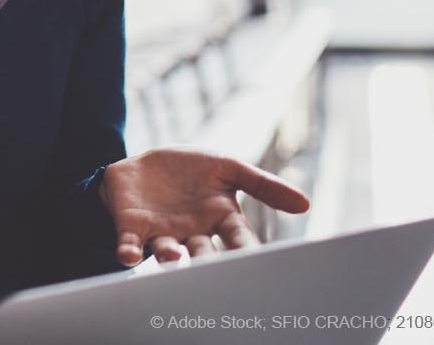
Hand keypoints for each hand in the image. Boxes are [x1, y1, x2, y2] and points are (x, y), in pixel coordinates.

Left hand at [98, 147, 309, 265]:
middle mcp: (192, 232)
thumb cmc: (190, 170)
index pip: (237, 237)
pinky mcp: (133, 227)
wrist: (145, 164)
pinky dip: (128, 252)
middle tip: (213, 269)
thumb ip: (262, 185)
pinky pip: (130, 244)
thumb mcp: (228, 168)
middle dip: (208, 261)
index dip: (246, 249)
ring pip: (167, 251)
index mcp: (219, 218)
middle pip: (203, 251)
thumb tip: (305, 204)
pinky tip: (128, 256)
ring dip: (170, 256)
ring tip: (174, 256)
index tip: (256, 261)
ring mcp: (162, 232)